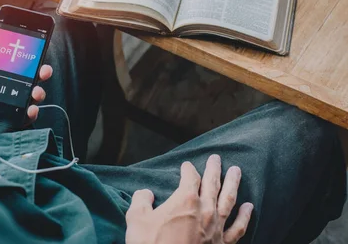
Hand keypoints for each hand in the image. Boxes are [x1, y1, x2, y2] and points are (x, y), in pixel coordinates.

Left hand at [0, 32, 52, 121]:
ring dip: (36, 93)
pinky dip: (29, 114)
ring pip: (23, 101)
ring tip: (37, 90)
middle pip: (21, 84)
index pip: (7, 69)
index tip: (33, 55)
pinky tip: (32, 107)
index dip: (21, 63)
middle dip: (36, 75)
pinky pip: (18, 120)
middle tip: (43, 71)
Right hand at [125, 155, 252, 243]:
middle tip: (216, 158)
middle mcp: (205, 210)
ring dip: (233, 184)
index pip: (190, 177)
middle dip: (214, 169)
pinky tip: (250, 207)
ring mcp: (216, 228)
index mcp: (185, 200)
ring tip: (237, 171)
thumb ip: (141, 200)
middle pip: (213, 184)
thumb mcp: (136, 218)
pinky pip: (238, 228)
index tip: (186, 165)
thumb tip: (146, 194)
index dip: (188, 169)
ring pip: (229, 200)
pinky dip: (245, 216)